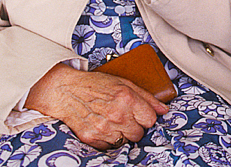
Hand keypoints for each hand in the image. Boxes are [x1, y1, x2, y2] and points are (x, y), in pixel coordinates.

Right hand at [25, 64, 169, 148]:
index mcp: (127, 98)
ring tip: (112, 121)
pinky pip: (110, 147)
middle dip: (134, 126)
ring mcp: (104, 128)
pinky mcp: (92, 138)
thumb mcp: (124, 83)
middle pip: (139, 133)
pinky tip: (103, 126)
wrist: (66, 91)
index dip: (146, 117)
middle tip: (124, 116)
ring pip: (126, 141)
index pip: (151, 119)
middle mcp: (117, 115)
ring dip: (122, 133)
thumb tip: (164, 109)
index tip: (140, 114)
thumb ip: (147, 97)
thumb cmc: (96, 85)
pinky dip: (109, 139)